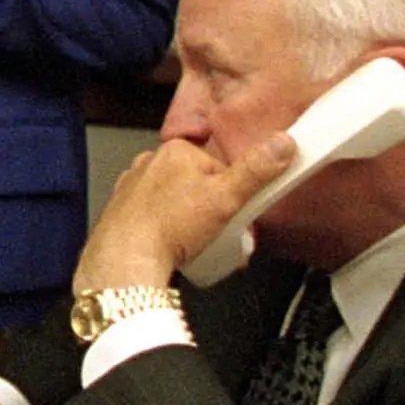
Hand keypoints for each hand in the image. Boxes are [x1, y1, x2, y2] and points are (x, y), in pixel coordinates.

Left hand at [72, 131, 296, 291]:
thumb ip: (256, 171)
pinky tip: (173, 244)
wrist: (124, 260)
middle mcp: (149, 163)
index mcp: (176, 151)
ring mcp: (132, 186)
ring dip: (191, 220)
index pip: (220, 167)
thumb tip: (283, 144)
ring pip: (175, 200)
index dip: (234, 193)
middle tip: (221, 234)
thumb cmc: (171, 227)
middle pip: (198, 183)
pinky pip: (154, 215)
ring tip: (198, 244)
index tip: (238, 213)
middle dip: (213, 209)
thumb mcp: (227, 197)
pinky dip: (166, 228)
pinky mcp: (121, 210)